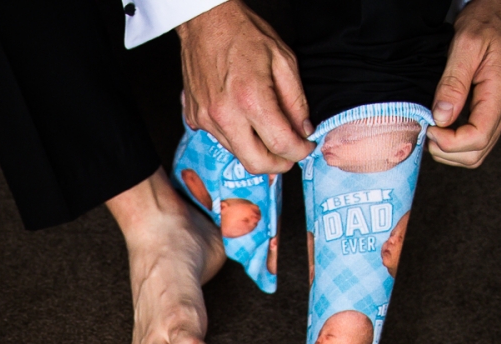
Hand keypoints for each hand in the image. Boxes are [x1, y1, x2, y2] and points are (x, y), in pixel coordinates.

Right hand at [177, 2, 313, 174]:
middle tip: (290, 154)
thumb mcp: (283, 60)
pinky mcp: (195, 118)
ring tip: (267, 130)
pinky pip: (220, 139)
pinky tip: (243, 117)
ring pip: (237, 153)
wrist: (205, 22)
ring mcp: (206, 119)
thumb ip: (296, 100)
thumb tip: (303, 129)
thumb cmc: (242, 33)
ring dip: (257, 149)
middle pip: (255, 163)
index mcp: (251, 98)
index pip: (281, 144)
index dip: (300, 151)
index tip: (306, 147)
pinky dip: (237, 136)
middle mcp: (225, 114)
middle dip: (279, 164)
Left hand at [427, 0, 500, 167]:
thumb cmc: (488, 22)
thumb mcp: (466, 44)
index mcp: (499, 93)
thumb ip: (453, 82)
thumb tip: (442, 116)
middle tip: (428, 129)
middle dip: (447, 150)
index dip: (449, 142)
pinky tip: (442, 125)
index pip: (478, 138)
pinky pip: (476, 138)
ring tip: (433, 128)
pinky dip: (455, 141)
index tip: (430, 127)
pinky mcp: (492, 109)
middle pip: (477, 153)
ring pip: (476, 151)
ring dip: (450, 149)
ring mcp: (499, 110)